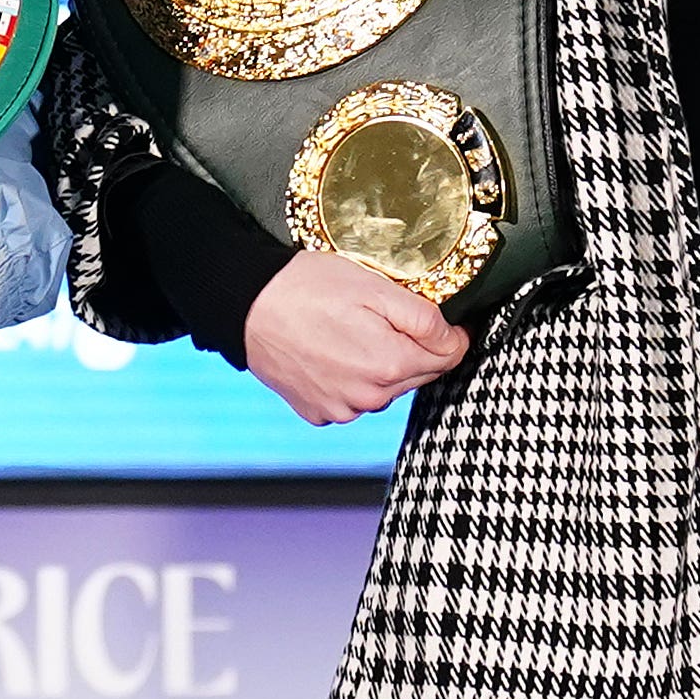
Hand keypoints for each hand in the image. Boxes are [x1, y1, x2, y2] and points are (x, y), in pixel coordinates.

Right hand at [246, 252, 467, 425]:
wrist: (245, 304)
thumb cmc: (307, 287)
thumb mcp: (375, 286)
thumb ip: (423, 318)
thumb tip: (454, 340)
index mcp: (391, 365)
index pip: (449, 356)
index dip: (447, 332)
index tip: (431, 315)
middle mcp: (370, 398)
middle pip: (418, 374)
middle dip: (411, 347)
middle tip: (381, 315)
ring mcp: (342, 410)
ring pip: (385, 389)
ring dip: (381, 364)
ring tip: (350, 331)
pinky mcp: (318, 412)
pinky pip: (352, 398)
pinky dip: (350, 378)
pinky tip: (332, 352)